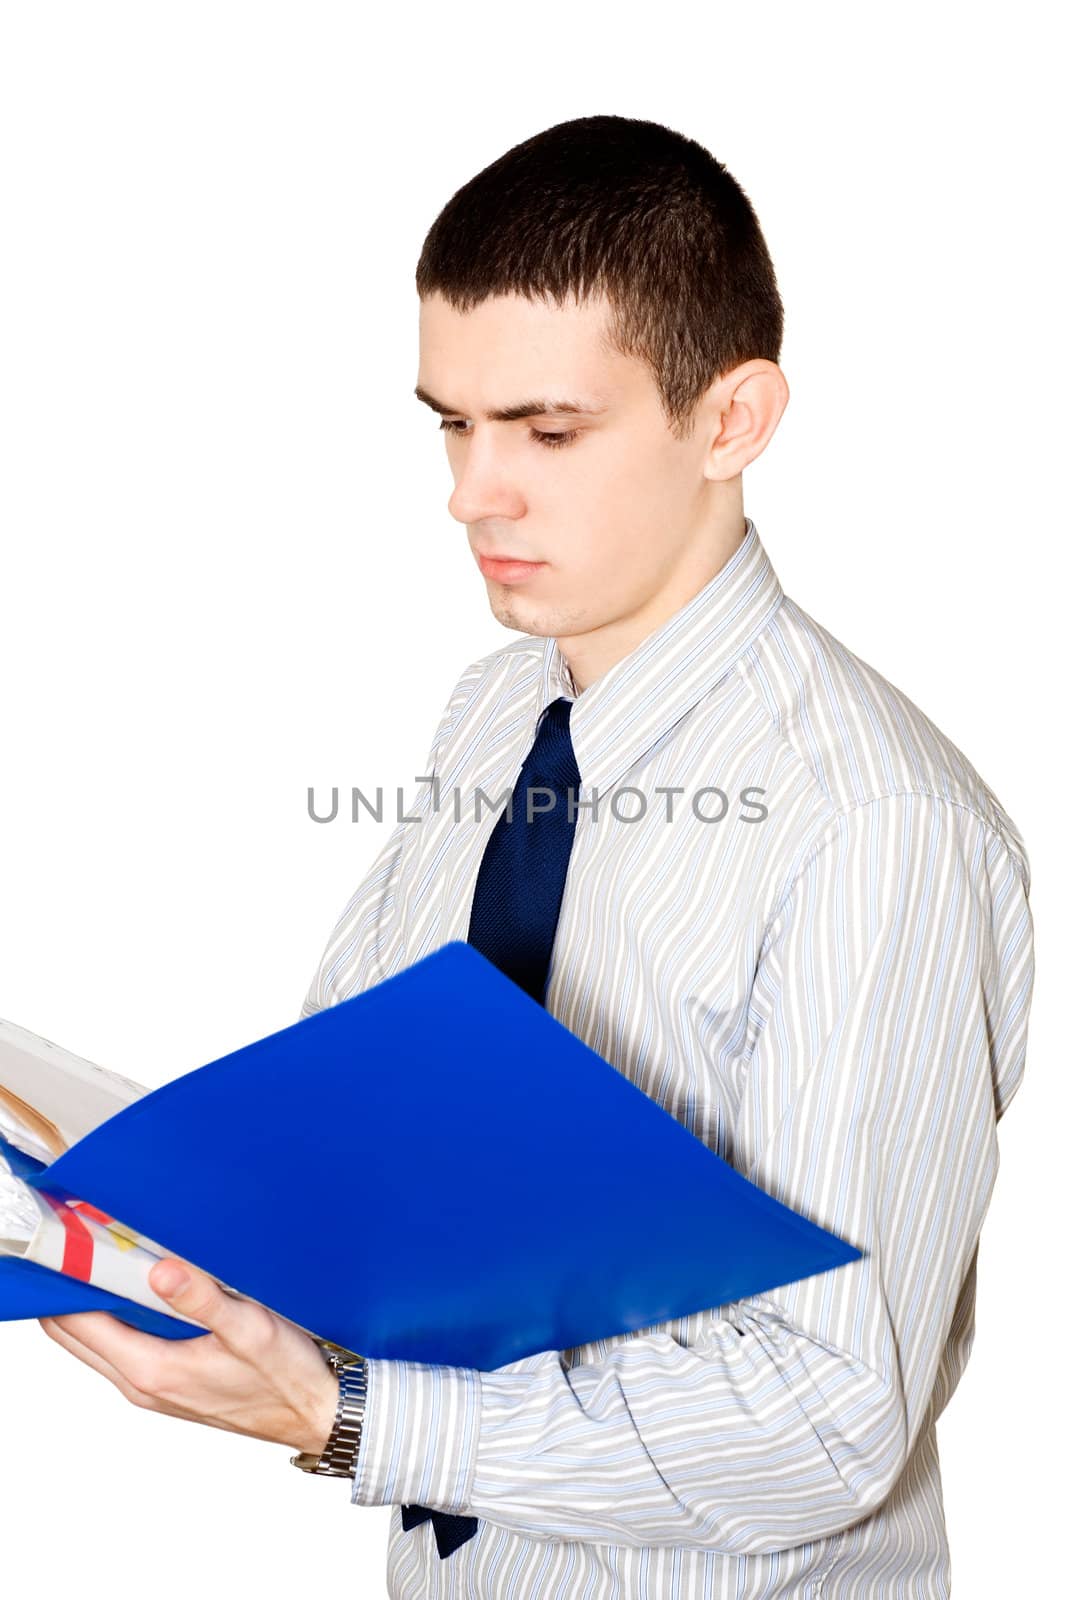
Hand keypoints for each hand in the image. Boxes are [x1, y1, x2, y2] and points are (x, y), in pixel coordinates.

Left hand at [37, 1256, 339, 1455]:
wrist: (314, 1414)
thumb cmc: (286, 1377)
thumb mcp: (250, 1329)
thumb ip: (203, 1300)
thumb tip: (161, 1269)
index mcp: (150, 1370)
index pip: (75, 1324)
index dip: (64, 1282)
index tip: (67, 1241)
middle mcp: (140, 1383)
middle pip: (72, 1334)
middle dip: (67, 1288)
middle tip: (78, 1240)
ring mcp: (152, 1387)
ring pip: (94, 1341)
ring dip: (90, 1302)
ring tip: (105, 1255)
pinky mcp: (168, 1383)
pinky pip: (122, 1347)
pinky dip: (115, 1317)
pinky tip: (140, 1287)